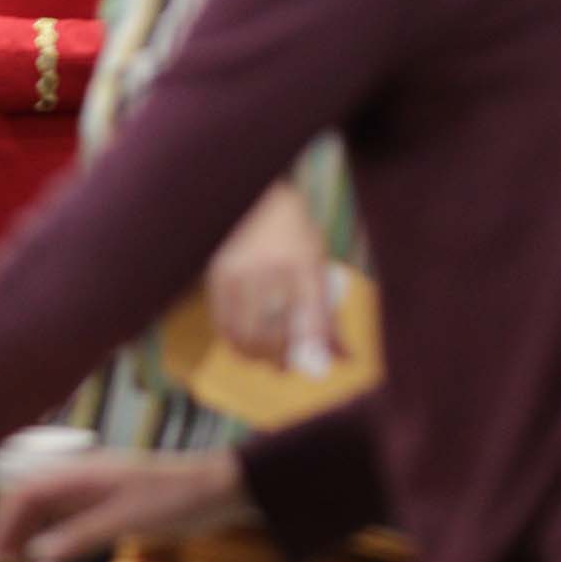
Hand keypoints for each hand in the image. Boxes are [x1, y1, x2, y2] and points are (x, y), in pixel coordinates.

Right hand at [0, 448, 252, 561]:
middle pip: (27, 502)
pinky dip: (48, 541)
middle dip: (7, 532)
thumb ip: (80, 536)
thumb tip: (35, 557)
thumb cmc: (175, 498)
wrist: (217, 489)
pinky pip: (64, 522)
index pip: (23, 493)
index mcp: (79, 474)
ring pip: (43, 513)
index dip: (1, 523)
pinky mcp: (105, 507)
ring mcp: (92, 493)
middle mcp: (79, 480)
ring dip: (25, 538)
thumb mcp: (127, 519)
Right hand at [204, 186, 335, 370]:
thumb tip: (344, 358)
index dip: (316, 344)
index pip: (312, 312)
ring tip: (266, 357)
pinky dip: (235, 341)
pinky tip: (245, 343)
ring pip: (245, 333)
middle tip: (287, 365)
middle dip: (279, 358)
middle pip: (272, 332)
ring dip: (256, 355)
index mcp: (302, 260)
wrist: (254, 195)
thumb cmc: (292, 233)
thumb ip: (327, 313)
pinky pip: (223, 322)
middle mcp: (269, 266)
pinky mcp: (216, 275)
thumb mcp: (317, 263)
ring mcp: (239, 271)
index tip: (320, 364)